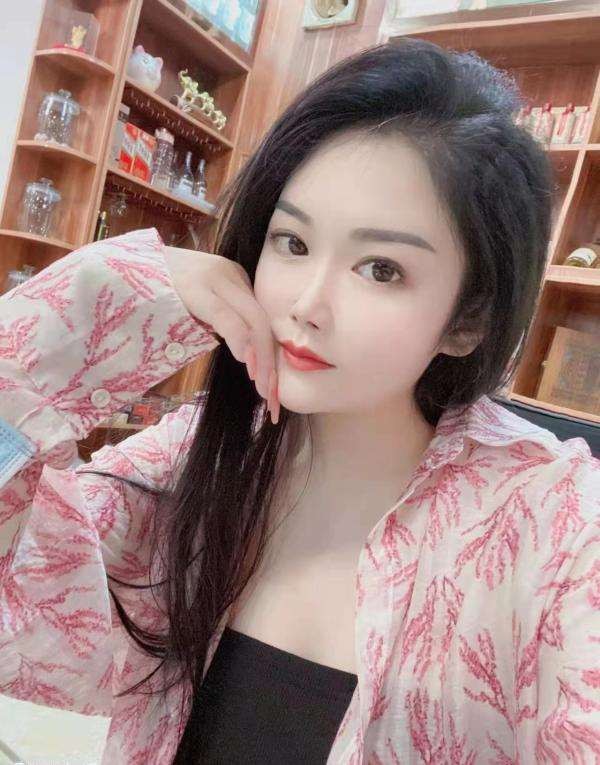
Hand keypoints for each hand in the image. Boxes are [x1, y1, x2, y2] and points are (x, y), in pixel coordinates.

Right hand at [163, 245, 278, 423]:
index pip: (262, 322)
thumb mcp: (195, 307)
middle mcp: (229, 273)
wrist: (114, 265)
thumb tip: (248, 359)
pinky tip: (245, 361)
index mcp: (233, 279)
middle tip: (273, 402)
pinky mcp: (193, 286)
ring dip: (260, 360)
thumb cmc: (153, 293)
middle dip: (271, 365)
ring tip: (264, 390)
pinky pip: (225, 315)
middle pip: (262, 323)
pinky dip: (239, 339)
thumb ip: (220, 322)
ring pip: (252, 320)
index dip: (271, 359)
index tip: (274, 393)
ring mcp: (213, 277)